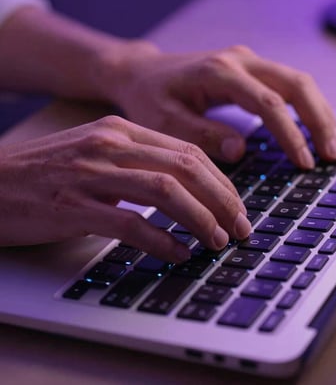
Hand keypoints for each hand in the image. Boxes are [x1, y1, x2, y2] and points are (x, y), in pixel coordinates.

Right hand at [0, 116, 249, 261]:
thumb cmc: (47, 171)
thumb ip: (138, 163)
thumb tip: (184, 190)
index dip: (220, 181)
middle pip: (185, 168)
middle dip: (222, 200)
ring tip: (218, 241)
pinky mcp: (73, 206)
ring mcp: (90, 173)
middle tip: (240, 227)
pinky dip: (162, 241)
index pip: (186, 152)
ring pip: (165, 192)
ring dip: (200, 219)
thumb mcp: (97, 153)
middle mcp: (109, 145)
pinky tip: (178, 254)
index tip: (236, 205)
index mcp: (119, 130)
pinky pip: (131, 223)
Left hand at [101, 44, 335, 167]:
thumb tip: (240, 150)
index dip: (290, 134)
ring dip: (318, 112)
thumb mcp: (164, 121)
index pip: (267, 103)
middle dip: (317, 120)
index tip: (303, 162)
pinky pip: (285, 84)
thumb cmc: (148, 98)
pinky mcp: (247, 69)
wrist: (141, 74)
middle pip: (295, 84)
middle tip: (331, 154)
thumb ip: (201, 135)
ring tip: (332, 144)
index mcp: (218, 72)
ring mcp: (245, 61)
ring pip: (296, 81)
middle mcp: (238, 60)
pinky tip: (313, 126)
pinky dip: (304, 106)